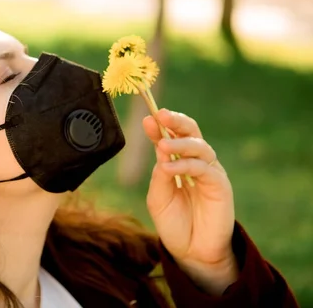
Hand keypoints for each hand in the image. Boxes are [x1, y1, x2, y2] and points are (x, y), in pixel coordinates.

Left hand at [143, 109, 237, 294]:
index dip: (159, 126)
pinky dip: (186, 165)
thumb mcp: (158, 198)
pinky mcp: (220, 184)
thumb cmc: (174, 223)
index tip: (147, 119)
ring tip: (161, 146)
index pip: (169, 137)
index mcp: (177, 162)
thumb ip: (160, 175)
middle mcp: (194, 162)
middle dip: (176, 121)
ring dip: (179, 143)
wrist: (192, 251)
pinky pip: (204, 168)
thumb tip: (160, 150)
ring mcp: (209, 171)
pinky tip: (170, 168)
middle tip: (161, 115)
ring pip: (199, 146)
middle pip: (190, 132)